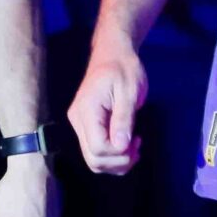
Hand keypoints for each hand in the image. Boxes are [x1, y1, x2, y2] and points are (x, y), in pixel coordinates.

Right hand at [68, 41, 144, 175]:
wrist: (113, 54)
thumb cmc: (124, 68)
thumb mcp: (129, 91)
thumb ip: (123, 119)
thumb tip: (121, 146)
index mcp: (87, 110)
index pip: (98, 147)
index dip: (120, 153)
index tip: (137, 140)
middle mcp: (78, 121)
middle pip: (93, 159)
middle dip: (119, 161)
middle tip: (138, 147)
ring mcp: (80, 125)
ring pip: (94, 160)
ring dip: (117, 162)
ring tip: (134, 147)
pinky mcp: (86, 126)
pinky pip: (96, 151)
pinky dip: (113, 156)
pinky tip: (127, 144)